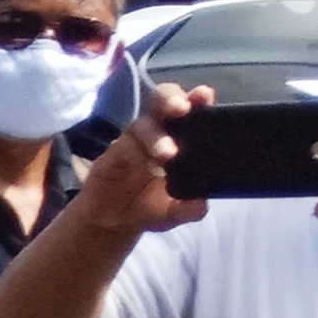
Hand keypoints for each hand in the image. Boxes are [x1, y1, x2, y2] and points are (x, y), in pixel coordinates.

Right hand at [77, 82, 215, 239]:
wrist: (112, 221)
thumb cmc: (150, 205)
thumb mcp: (174, 212)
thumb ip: (189, 208)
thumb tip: (201, 205)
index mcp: (179, 135)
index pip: (190, 109)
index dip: (197, 99)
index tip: (204, 95)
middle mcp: (156, 131)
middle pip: (161, 100)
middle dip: (171, 99)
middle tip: (182, 108)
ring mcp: (132, 141)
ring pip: (142, 124)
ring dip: (156, 136)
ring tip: (168, 154)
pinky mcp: (112, 155)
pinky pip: (122, 146)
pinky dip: (134, 152)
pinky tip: (144, 165)